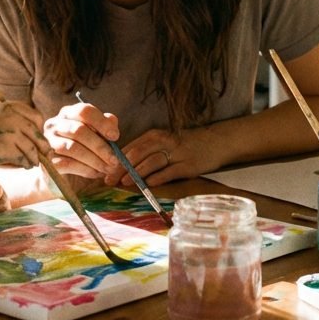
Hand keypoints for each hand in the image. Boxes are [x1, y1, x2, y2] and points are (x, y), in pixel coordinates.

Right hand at [0, 100, 45, 168]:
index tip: (39, 139)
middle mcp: (13, 115)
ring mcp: (10, 130)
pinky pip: (23, 157)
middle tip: (46, 155)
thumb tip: (41, 142)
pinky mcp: (6, 145)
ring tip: (33, 163)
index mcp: (11, 106)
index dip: (40, 130)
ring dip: (35, 158)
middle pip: (37, 133)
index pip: (37, 117)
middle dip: (43, 146)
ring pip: (33, 147)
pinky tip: (25, 166)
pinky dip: (26, 163)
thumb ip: (17, 123)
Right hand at [43, 99, 119, 179]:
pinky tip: (96, 173)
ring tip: (108, 168)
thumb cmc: (82, 150)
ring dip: (95, 160)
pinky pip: (68, 164)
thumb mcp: (95, 135)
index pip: (84, 111)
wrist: (60, 174)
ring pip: (73, 148)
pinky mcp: (47, 160)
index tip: (115, 136)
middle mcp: (54, 125)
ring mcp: (48, 142)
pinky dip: (86, 169)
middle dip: (100, 146)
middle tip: (115, 159)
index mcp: (68, 113)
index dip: (101, 123)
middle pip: (79, 130)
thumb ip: (104, 126)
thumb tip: (112, 121)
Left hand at [105, 126, 224, 186]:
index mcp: (154, 135)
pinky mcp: (188, 165)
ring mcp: (177, 153)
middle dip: (122, 167)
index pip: (131, 147)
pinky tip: (149, 183)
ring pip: (152, 161)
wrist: (214, 142)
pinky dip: (159, 177)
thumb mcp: (163, 143)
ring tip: (124, 182)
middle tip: (109, 179)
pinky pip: (170, 171)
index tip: (103, 171)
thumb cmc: (183, 145)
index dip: (116, 160)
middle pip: (138, 153)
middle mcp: (164, 141)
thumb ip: (144, 152)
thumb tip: (120, 167)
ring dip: (137, 172)